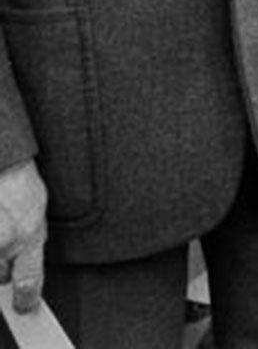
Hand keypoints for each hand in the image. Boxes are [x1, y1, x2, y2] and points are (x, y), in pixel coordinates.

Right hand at [0, 159, 45, 315]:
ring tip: (0, 229)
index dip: (26, 299)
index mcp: (28, 236)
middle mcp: (4, 242)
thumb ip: (32, 246)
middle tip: (6, 242)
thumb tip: (27, 276)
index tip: (24, 306)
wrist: (2, 168)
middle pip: (1, 277)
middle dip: (4, 267)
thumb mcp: (37, 217)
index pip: (28, 282)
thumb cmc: (21, 188)